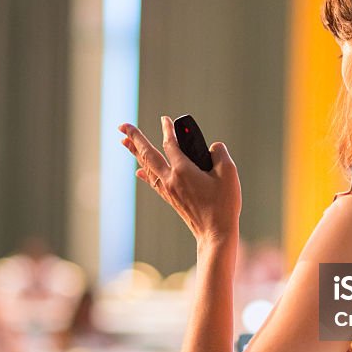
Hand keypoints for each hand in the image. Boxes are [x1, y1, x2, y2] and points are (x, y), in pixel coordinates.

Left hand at [119, 117, 240, 244]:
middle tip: (122, 126)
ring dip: (136, 152)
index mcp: (183, 170)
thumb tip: (213, 148)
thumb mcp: (229, 173)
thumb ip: (219, 154)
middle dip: (135, 138)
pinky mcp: (171, 199)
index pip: (171, 144)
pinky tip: (138, 170)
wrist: (215, 233)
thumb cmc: (223, 204)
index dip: (168, 129)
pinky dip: (144, 172)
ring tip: (125, 142)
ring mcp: (168, 190)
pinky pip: (153, 181)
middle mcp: (170, 179)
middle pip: (148, 154)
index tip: (164, 119)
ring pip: (147, 167)